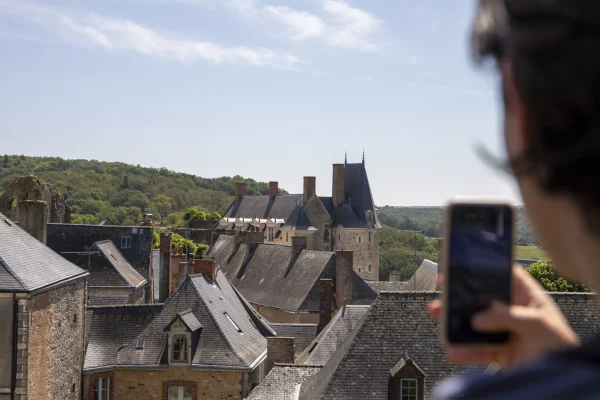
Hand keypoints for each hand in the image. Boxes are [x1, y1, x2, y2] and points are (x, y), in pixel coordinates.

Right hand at [429, 265, 579, 367]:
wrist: (561, 381)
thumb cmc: (561, 347)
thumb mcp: (537, 324)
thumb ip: (507, 317)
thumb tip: (478, 318)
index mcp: (527, 298)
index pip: (504, 276)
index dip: (484, 268)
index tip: (461, 265)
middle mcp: (513, 313)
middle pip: (482, 299)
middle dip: (460, 295)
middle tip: (442, 290)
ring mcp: (505, 334)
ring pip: (474, 324)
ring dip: (454, 321)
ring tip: (437, 316)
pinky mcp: (499, 354)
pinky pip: (476, 351)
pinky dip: (462, 351)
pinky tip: (452, 351)